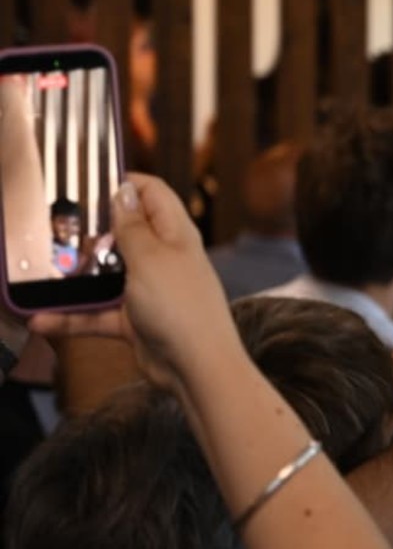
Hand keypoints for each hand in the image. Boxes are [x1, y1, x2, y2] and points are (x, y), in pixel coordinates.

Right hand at [31, 175, 235, 393]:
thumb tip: (125, 190)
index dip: (123, 183)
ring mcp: (147, 289)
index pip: (151, 194)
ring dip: (75, 276)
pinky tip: (40, 320)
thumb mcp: (151, 258)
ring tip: (38, 270)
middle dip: (90, 231)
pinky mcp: (134, 319)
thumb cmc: (180, 306)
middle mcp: (161, 257)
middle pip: (122, 233)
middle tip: (53, 227)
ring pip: (104, 275)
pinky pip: (96, 313)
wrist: (197, 367)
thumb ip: (133, 227)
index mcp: (174, 233)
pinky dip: (71, 317)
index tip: (86, 181)